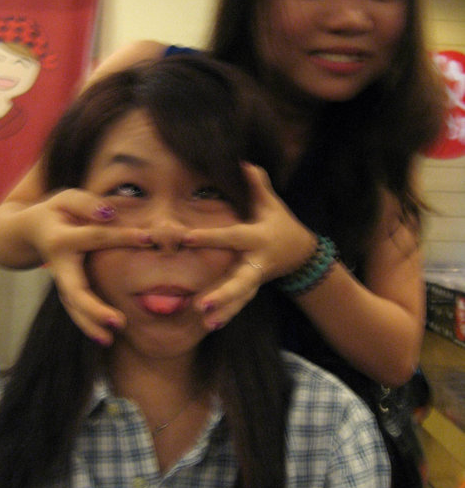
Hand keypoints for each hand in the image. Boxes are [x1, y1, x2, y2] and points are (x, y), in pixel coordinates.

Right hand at [25, 188, 150, 344]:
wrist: (29, 230)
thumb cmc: (57, 211)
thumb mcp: (67, 198)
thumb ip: (87, 204)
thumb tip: (109, 214)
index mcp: (61, 239)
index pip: (96, 237)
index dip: (122, 236)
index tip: (148, 238)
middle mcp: (59, 265)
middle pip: (74, 290)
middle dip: (94, 308)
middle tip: (117, 322)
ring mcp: (61, 281)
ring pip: (73, 307)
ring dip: (89, 324)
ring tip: (109, 339)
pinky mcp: (66, 290)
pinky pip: (76, 310)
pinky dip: (88, 324)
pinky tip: (105, 337)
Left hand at [183, 164, 315, 328]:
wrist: (300, 254)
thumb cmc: (279, 223)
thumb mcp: (270, 203)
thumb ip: (256, 183)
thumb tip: (241, 160)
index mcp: (257, 238)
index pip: (231, 237)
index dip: (209, 237)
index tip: (185, 237)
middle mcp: (256, 262)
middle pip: (240, 280)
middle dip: (223, 294)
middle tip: (202, 306)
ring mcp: (254, 279)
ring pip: (240, 298)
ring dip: (225, 311)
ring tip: (207, 323)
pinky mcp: (251, 290)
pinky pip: (239, 304)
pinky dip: (227, 315)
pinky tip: (209, 327)